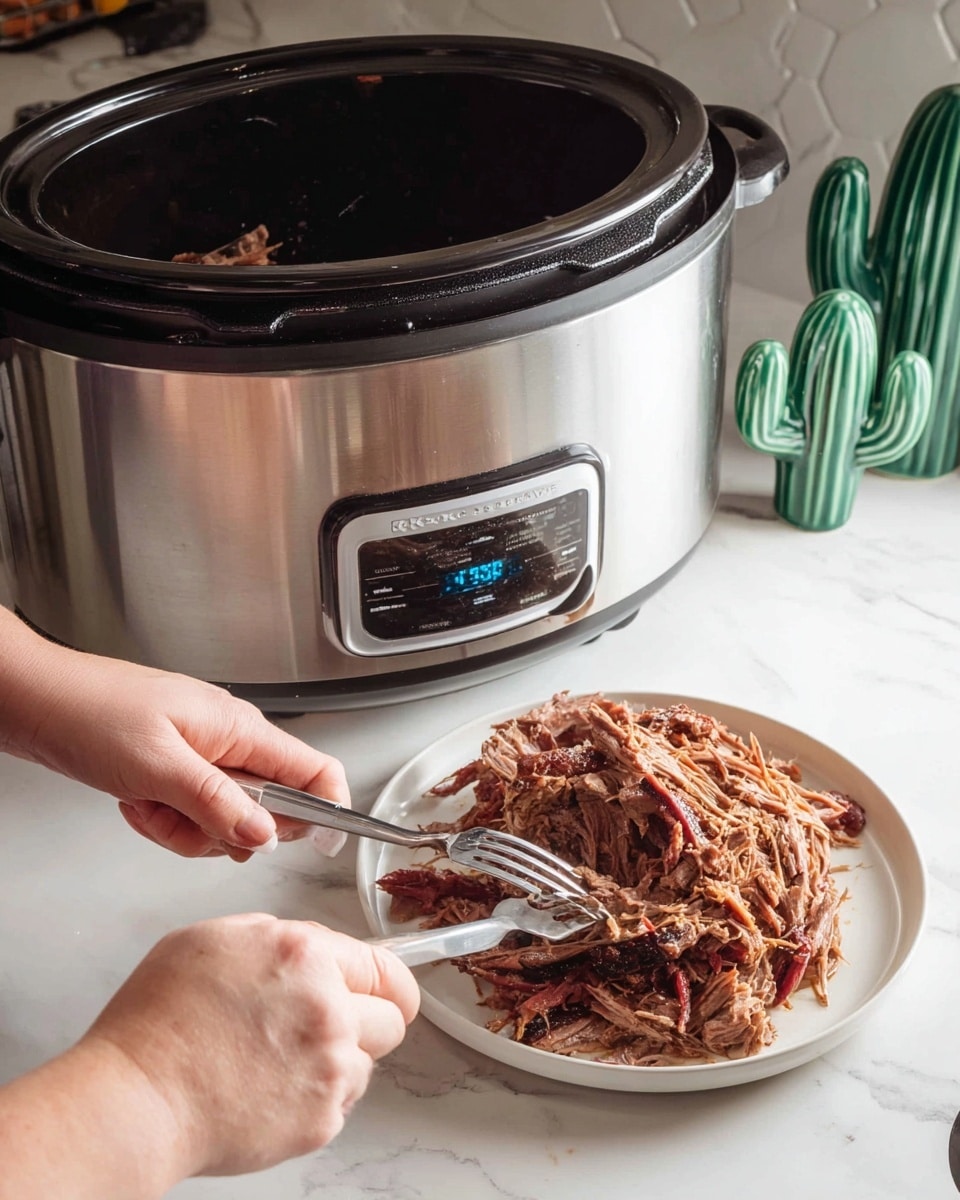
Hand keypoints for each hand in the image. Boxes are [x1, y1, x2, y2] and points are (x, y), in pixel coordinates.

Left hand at [0, 613, 347, 857]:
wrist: (37, 699)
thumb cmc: (91, 712)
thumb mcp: (159, 768)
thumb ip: (217, 805)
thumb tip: (265, 836)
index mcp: (241, 729)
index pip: (315, 770)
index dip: (328, 809)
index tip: (322, 844)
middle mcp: (230, 740)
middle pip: (266, 809)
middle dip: (224, 831)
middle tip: (186, 820)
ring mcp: (203, 755)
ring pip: (224, 819)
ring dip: (184, 828)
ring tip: (148, 805)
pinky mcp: (177, 768)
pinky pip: (191, 813)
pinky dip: (163, 819)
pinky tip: (136, 802)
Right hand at [80, 916, 420, 1177]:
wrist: (138, 1099)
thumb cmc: (159, 1022)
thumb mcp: (214, 939)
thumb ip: (277, 936)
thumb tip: (308, 949)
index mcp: (304, 954)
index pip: (383, 965)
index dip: (388, 981)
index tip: (392, 992)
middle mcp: (328, 1006)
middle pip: (393, 1017)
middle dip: (368, 1020)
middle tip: (329, 1030)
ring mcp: (329, 1065)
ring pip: (366, 1063)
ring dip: (337, 1062)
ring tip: (278, 1063)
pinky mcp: (321, 1117)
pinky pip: (339, 1104)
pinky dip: (315, 1100)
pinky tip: (270, 1091)